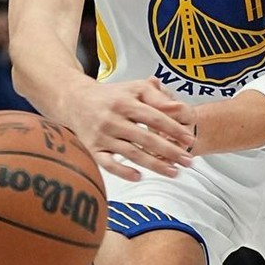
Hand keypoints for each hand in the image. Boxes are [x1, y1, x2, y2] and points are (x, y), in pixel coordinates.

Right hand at [64, 77, 195, 181]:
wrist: (75, 100)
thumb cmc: (111, 96)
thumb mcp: (134, 88)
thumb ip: (156, 96)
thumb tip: (177, 107)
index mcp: (125, 102)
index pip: (154, 117)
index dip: (173, 129)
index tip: (189, 140)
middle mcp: (113, 119)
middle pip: (145, 138)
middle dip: (170, 151)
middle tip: (188, 161)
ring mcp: (102, 136)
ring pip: (131, 153)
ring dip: (154, 164)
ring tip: (174, 172)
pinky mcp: (93, 149)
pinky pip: (108, 164)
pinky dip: (122, 171)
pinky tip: (139, 176)